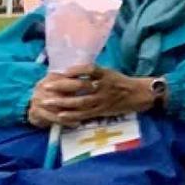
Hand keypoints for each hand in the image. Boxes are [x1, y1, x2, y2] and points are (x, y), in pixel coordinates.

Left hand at [27, 65, 150, 126]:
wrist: (138, 95)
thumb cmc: (120, 82)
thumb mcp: (109, 73)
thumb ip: (93, 73)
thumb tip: (69, 72)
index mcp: (106, 74)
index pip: (90, 69)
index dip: (75, 70)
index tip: (61, 71)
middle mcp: (104, 86)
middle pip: (81, 87)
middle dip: (61, 87)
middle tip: (46, 87)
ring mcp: (103, 100)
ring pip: (80, 102)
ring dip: (62, 103)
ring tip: (47, 102)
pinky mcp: (102, 111)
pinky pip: (85, 114)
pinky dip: (72, 115)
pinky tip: (60, 115)